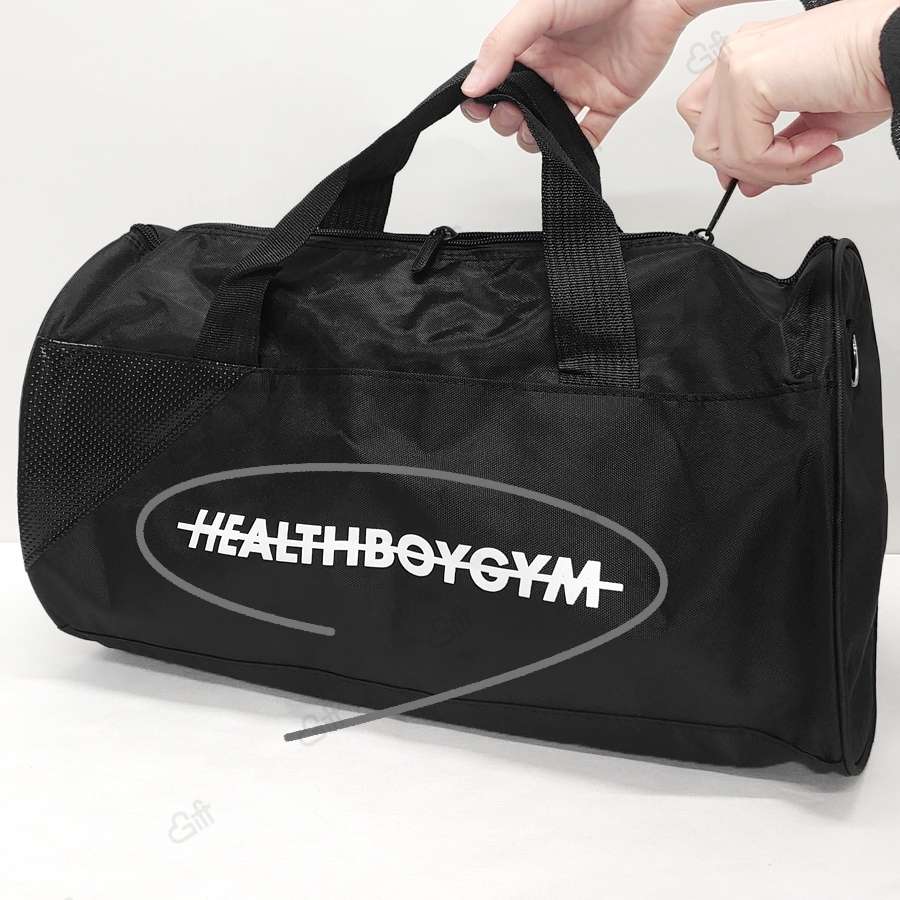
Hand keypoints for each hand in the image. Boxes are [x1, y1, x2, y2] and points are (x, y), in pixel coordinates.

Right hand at [460, 0, 703, 151]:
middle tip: (511, 114)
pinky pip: (589, 135)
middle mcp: (553, 68)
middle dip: (507, 121)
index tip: (477, 109)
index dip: (482, 99)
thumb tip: (472, 85)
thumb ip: (503, 45)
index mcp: (532, 46)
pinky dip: (576, 147)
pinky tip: (566, 144)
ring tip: (534, 129)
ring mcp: (579, 87)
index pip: (496, 80)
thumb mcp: (540, 9)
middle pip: (518, 110)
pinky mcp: (609, 102)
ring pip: (547, 128)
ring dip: (535, 138)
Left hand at [676, 0, 899, 195]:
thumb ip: (767, 156)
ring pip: (724, 153)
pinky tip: (822, 141)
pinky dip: (786, 162)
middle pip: (708, 142)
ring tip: (819, 153)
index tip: (764, 169)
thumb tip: (745, 185)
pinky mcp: (748, 78)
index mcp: (746, 60)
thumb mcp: (807, 128)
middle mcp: (736, 55)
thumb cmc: (869, 73)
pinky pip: (748, 152)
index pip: (704, 121)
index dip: (729, 155)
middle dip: (755, 170)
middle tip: (802, 167)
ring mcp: (737, 63)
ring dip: (776, 169)